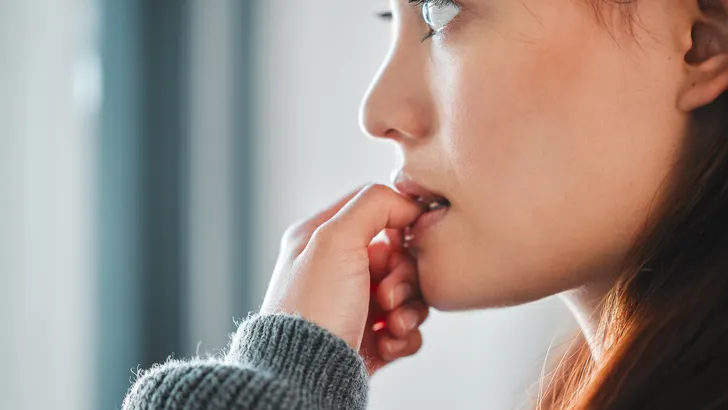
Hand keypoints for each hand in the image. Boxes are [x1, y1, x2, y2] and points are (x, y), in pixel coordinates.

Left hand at [260, 185, 427, 365]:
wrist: (305, 377)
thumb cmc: (313, 310)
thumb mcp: (335, 240)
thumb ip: (373, 205)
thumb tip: (407, 202)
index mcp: (321, 239)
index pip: (373, 208)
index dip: (399, 220)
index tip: (408, 238)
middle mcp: (338, 270)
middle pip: (398, 254)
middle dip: (404, 276)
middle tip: (387, 296)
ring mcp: (355, 305)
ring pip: (409, 292)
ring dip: (410, 309)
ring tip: (391, 324)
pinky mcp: (370, 338)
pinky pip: (407, 327)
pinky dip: (405, 336)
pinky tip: (388, 344)